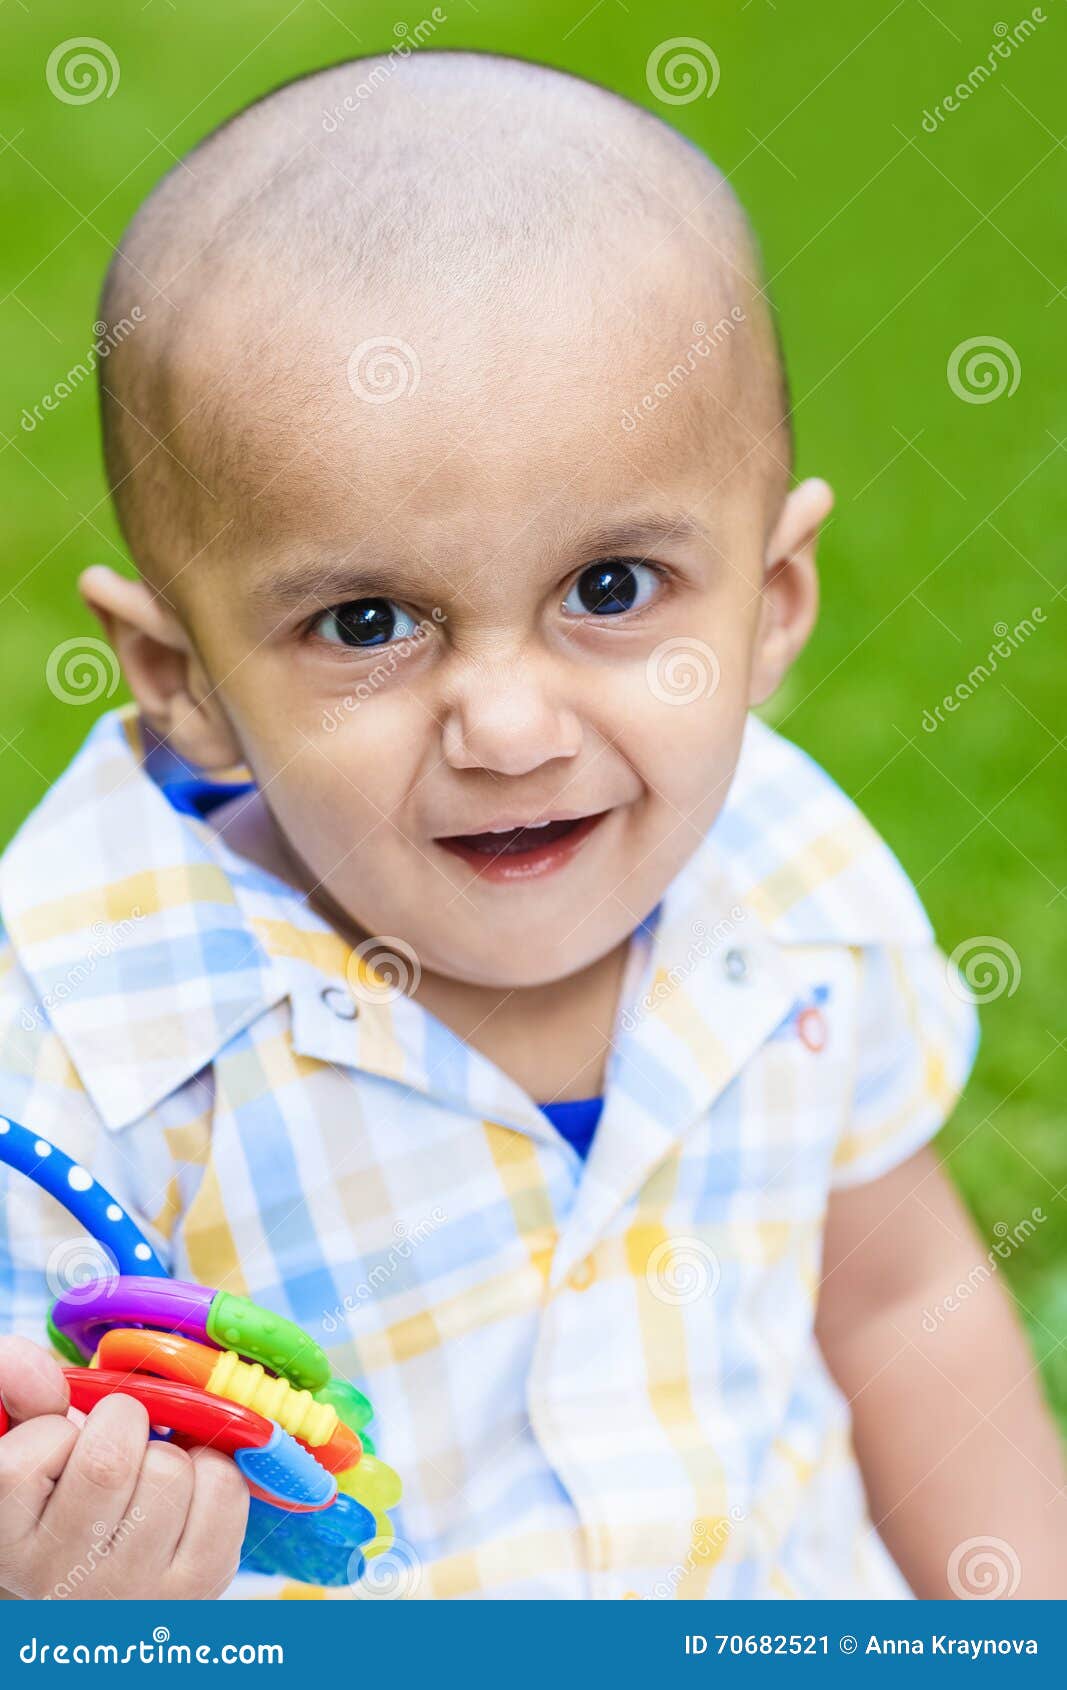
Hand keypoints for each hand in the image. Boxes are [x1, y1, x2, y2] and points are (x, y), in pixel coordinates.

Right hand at [0, 1335, 248, 1598]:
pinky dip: (214, 1473)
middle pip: (110, 1459)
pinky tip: (188, 1496)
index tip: (62, 1448)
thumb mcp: (29, 1453)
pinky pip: (222, 1490)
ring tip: (148, 1479)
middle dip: (123, 1424)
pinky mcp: (196, 1587)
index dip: (58, 1429)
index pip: (35, 1452)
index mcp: (9, 1540)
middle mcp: (63, 1577)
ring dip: (169, 1452)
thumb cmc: (67, 1505)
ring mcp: (132, 1589)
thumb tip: (29, 1358)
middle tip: (117, 1446)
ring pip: (169, 1470)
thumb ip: (21, 1396)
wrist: (108, 1596)